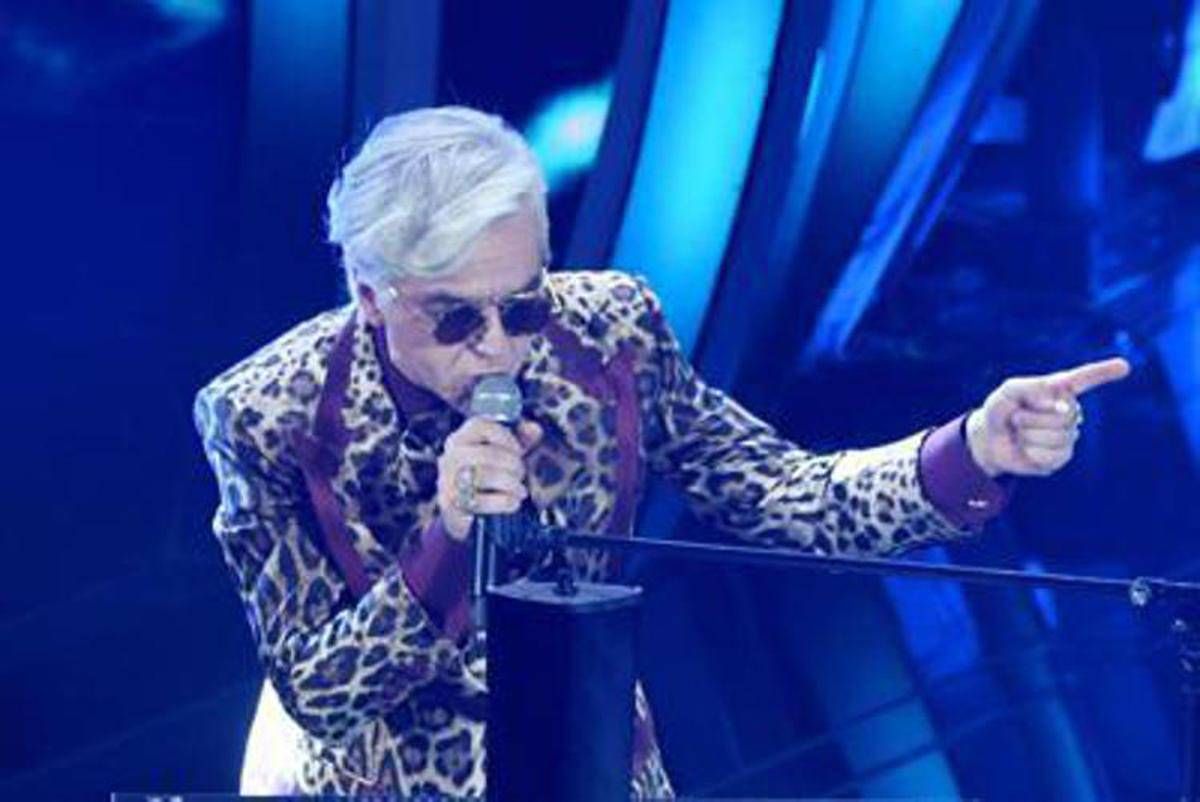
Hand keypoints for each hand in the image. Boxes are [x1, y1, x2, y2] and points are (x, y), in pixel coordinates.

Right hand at [435, 417, 542, 539]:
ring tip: (521, 490)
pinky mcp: (452, 504)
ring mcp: (448, 480)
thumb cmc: (486, 475)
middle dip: (513, 464)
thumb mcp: (503, 454)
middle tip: (522, 473)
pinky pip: (482, 501)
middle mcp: (450, 457)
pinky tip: (514, 502)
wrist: (462, 512)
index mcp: (460, 439)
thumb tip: (535, 429)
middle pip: (486, 453)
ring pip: (484, 476)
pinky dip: (504, 501)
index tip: (519, 450)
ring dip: (511, 483)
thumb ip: (520, 438)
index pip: (480, 425)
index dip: (506, 436)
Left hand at [966, 357, 1130, 477]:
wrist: (990, 440)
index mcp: (1058, 389)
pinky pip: (1052, 455)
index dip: (1102, 373)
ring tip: (1021, 431)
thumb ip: (1032, 387)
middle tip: (1017, 417)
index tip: (1124, 366)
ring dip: (1029, 434)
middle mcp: (1069, 410)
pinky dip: (1031, 451)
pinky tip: (1026, 448)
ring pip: (1058, 436)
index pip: (1084, 379)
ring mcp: (1068, 434)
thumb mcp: (1009, 391)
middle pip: (1065, 415)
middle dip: (1033, 417)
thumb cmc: (1001, 410)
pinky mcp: (1062, 456)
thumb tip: (1063, 404)